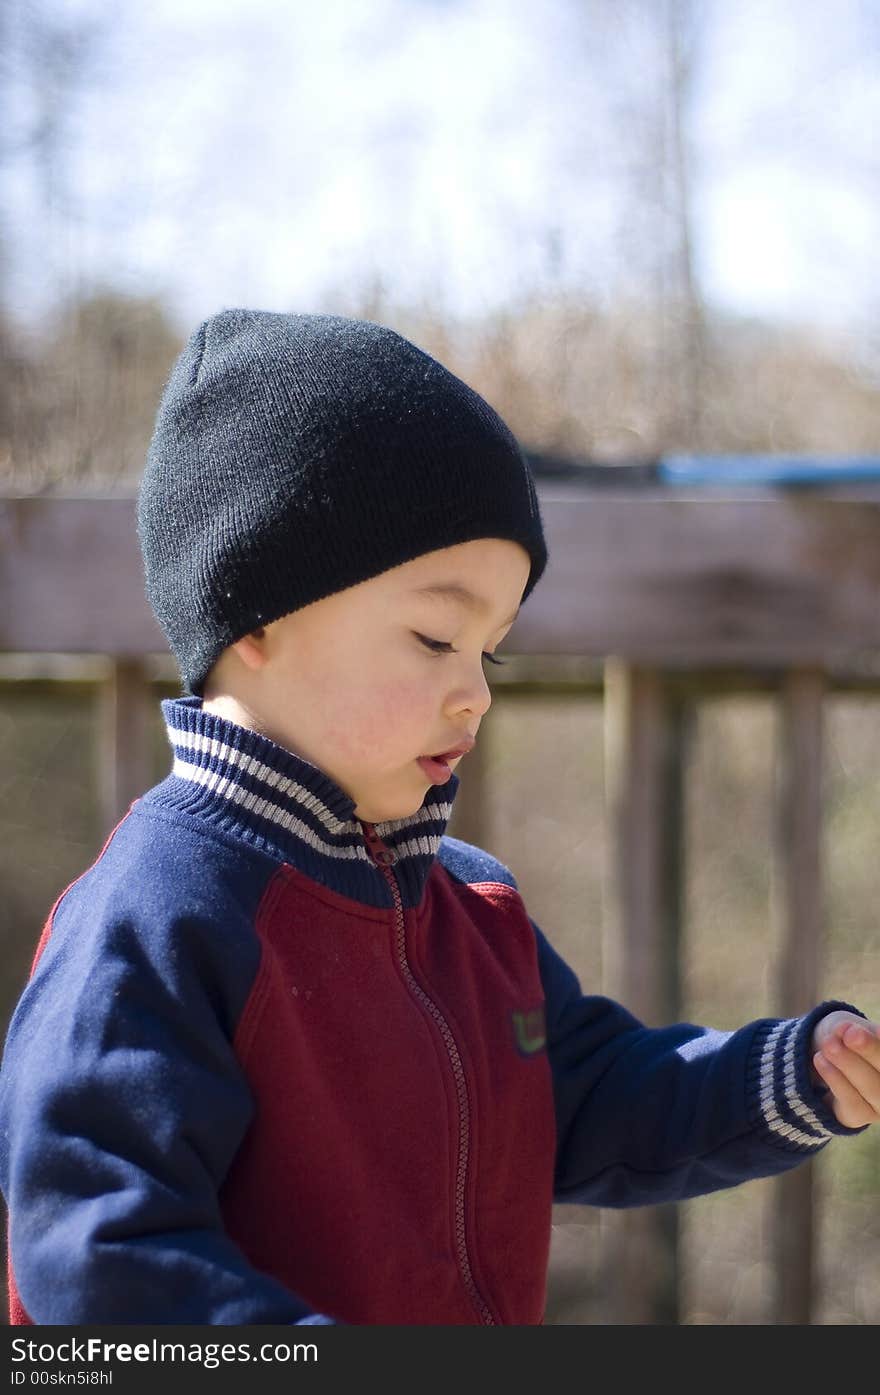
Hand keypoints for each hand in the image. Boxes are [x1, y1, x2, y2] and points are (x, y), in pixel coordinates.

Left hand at [811, 1010, 879, 1128]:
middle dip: (869, 1051)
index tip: (868, 1030)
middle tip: (849, 1034)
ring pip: (873, 1089)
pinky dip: (836, 1080)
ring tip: (828, 1045)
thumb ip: (851, 1030)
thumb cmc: (845, 1037)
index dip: (878, 1045)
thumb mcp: (849, 1027)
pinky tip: (820, 1060)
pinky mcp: (861, 1116)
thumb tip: (845, 1031)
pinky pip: (853, 1103)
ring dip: (849, 1065)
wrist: (822, 1057)